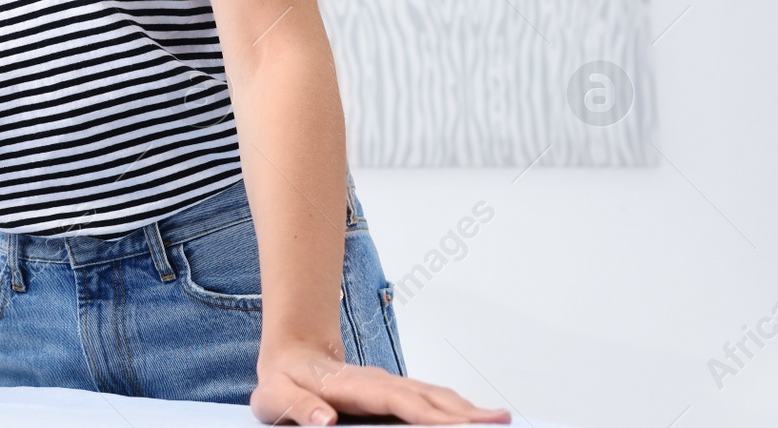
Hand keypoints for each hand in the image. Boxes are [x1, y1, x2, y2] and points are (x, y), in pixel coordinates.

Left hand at [251, 340, 510, 424]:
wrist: (289, 356)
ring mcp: (389, 386)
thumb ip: (299, 408)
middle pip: (429, 397)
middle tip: (501, 423)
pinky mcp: (392, 394)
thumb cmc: (283, 382)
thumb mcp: (276, 397)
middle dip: (465, 412)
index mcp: (354, 386)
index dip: (431, 414)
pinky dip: (454, 408)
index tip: (461, 425)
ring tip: (500, 420)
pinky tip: (473, 417)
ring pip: (434, 396)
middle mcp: (379, 382)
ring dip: (466, 409)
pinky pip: (429, 400)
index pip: (400, 401)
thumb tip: (325, 421)